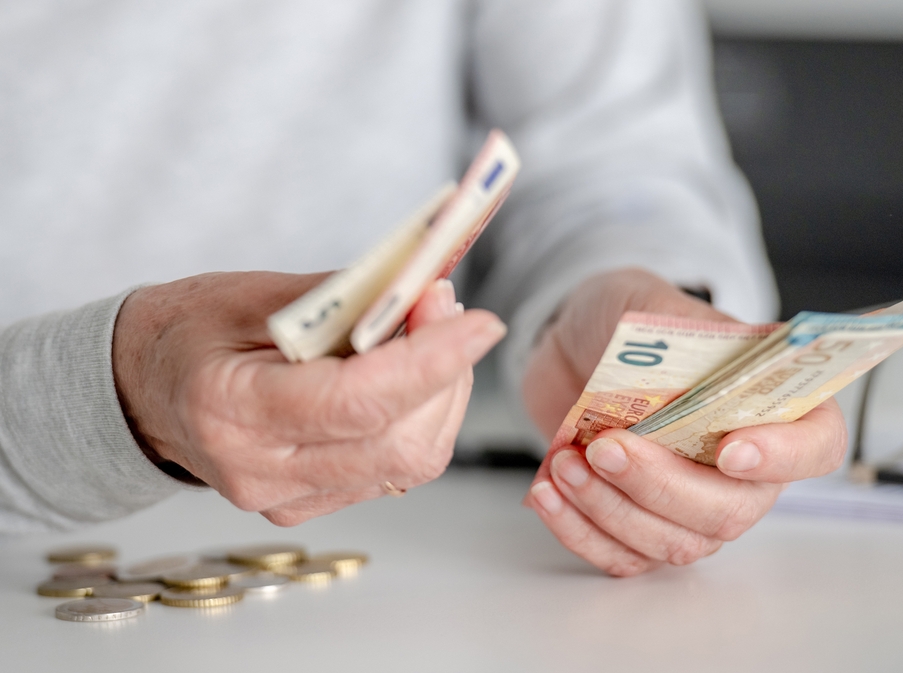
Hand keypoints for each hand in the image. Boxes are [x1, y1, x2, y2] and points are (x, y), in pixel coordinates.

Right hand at [113, 272, 505, 525]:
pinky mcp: (312, 503)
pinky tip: (412, 374)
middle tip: (447, 305)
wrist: (143, 391)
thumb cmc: (191, 331)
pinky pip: (396, 468)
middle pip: (399, 442)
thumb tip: (427, 293)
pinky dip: (422, 416)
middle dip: (446, 371)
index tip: (480, 321)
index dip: (431, 361)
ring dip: (443, 393)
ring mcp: (288, 500)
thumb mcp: (252, 293)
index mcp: (233, 411)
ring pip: (410, 461)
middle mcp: (262, 474)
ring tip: (432, 331)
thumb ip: (344, 297)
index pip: (358, 401)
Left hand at [521, 268, 846, 575]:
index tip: (730, 451)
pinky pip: (623, 556)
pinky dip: (580, 532)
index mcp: (770, 404)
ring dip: (610, 509)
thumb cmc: (623, 323)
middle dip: (660, 485)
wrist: (570, 345)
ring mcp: (690, 503)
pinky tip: (548, 493)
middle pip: (728, 511)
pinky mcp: (638, 521)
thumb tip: (685, 363)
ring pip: (673, 542)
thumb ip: (673, 333)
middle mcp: (743, 467)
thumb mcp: (648, 305)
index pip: (815, 445)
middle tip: (607, 449)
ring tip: (565, 464)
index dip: (783, 458)